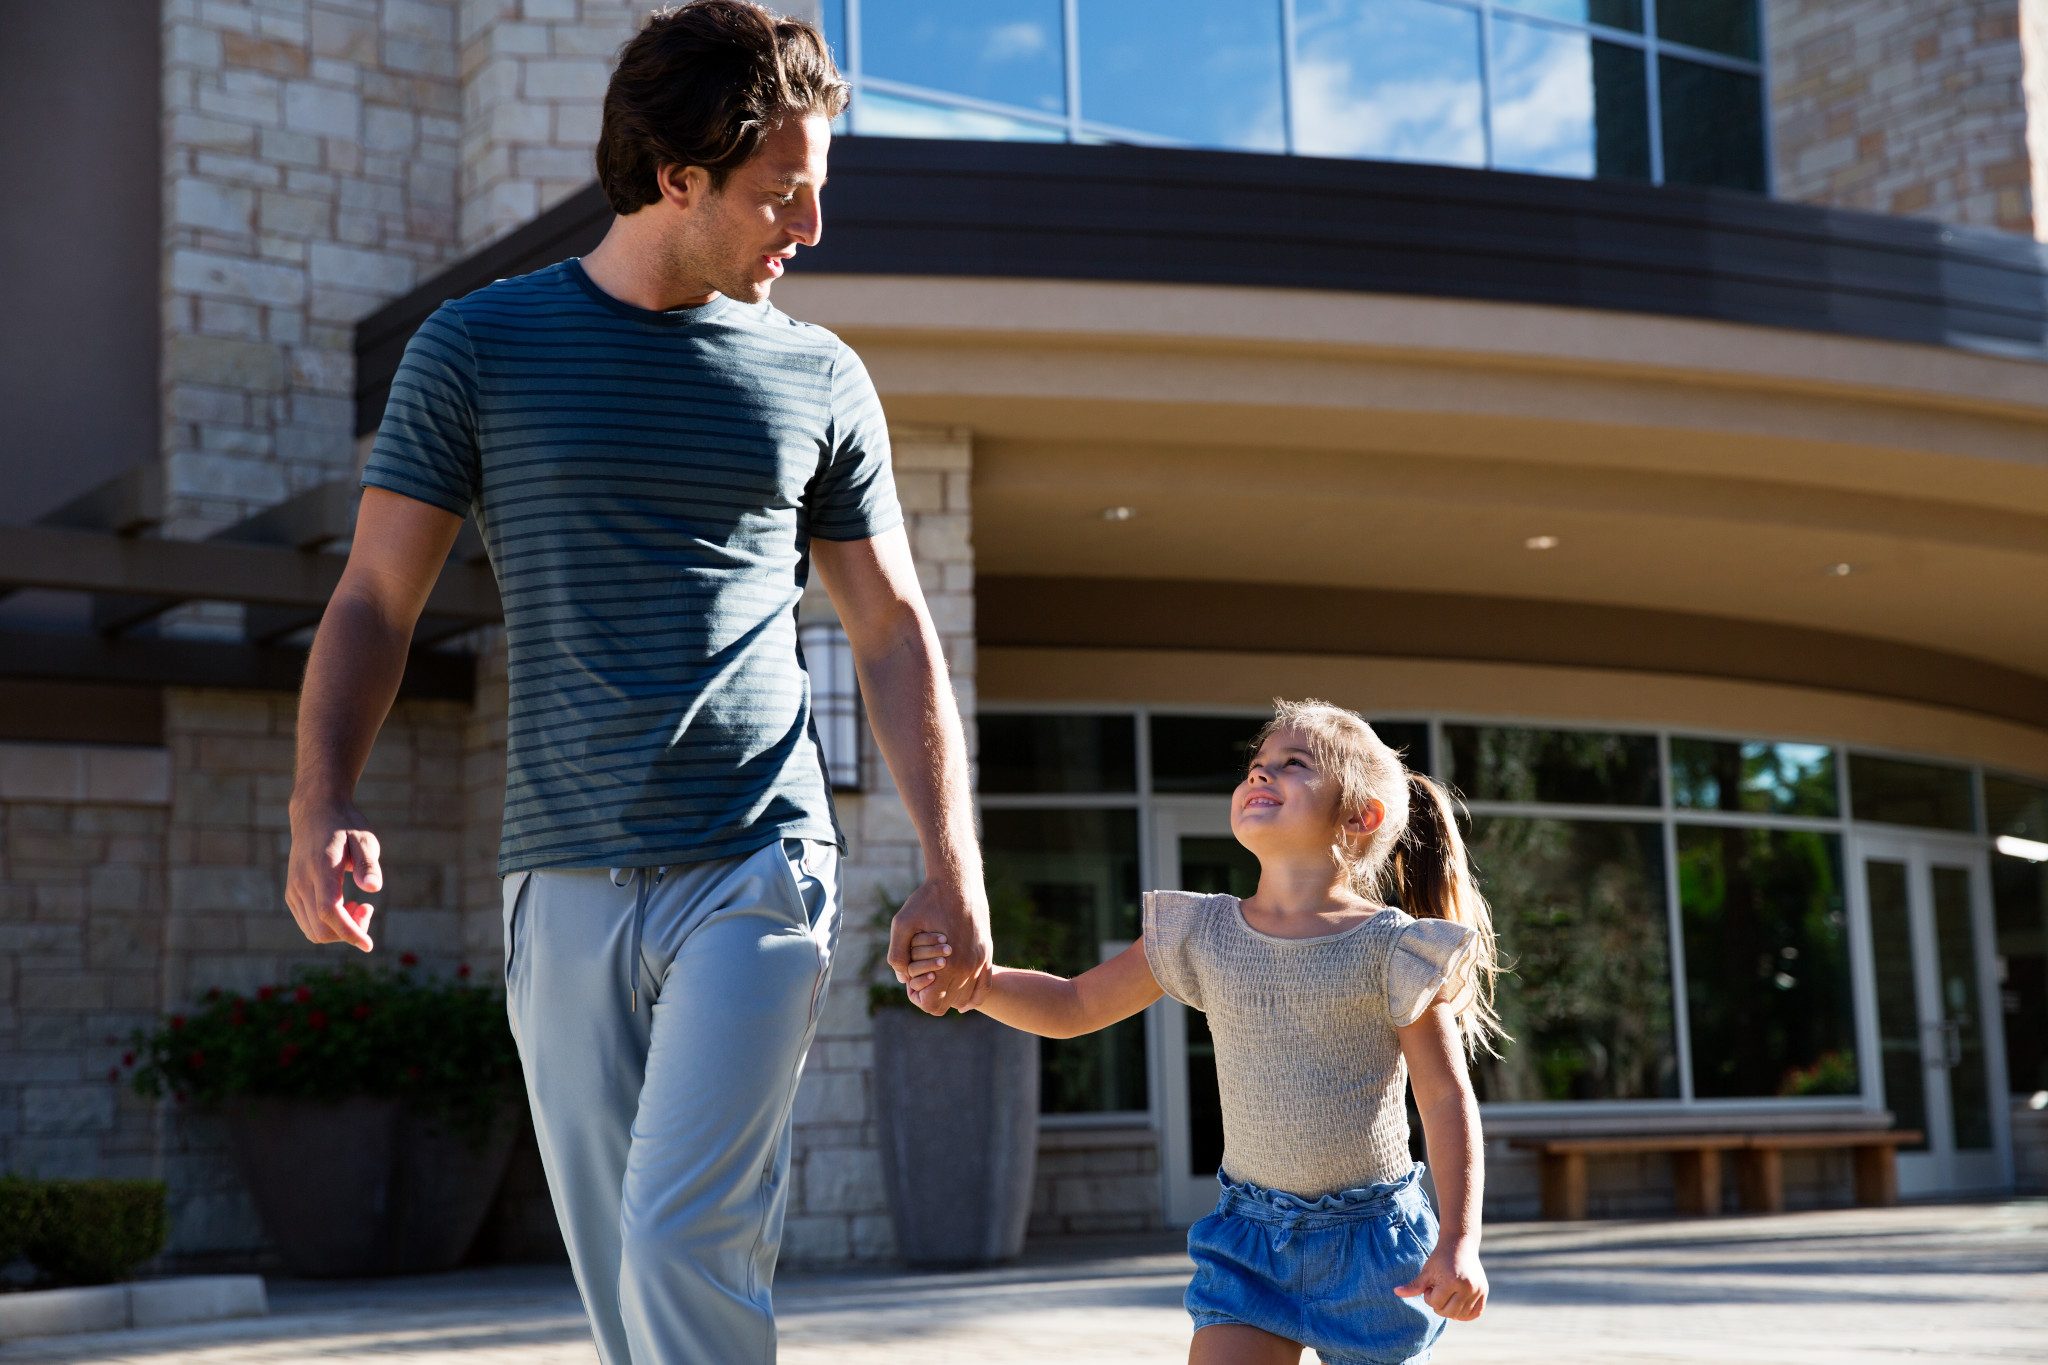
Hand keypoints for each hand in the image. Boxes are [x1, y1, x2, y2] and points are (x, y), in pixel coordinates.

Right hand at [285, 799, 380, 951]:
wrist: (315, 813)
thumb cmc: (345, 825)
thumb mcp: (364, 838)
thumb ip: (368, 863)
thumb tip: (373, 889)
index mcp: (321, 869)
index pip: (330, 911)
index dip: (349, 932)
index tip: (368, 945)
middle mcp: (302, 883)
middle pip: (321, 928)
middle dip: (349, 931)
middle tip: (368, 908)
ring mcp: (293, 889)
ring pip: (313, 931)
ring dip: (339, 930)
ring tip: (360, 906)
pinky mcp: (292, 893)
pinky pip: (308, 923)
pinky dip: (328, 925)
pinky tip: (346, 905)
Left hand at [886, 876, 990, 1013]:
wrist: (958, 880)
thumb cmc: (927, 899)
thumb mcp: (902, 924)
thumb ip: (898, 955)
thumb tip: (902, 978)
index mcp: (948, 965)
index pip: (933, 1004)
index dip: (918, 998)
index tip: (911, 984)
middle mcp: (968, 967)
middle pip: (949, 1004)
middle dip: (933, 998)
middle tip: (922, 981)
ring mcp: (980, 960)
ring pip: (967, 998)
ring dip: (951, 995)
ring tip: (937, 981)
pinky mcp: (987, 952)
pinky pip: (985, 986)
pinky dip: (972, 996)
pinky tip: (962, 1001)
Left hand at [1394, 1239, 1486, 1320]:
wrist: (1460, 1244)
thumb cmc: (1440, 1258)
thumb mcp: (1426, 1271)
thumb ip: (1414, 1285)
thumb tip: (1395, 1292)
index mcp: (1452, 1281)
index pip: (1435, 1303)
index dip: (1429, 1296)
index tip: (1431, 1285)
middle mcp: (1467, 1287)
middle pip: (1448, 1312)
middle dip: (1439, 1305)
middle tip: (1439, 1290)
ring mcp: (1478, 1290)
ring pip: (1461, 1315)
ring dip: (1451, 1309)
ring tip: (1448, 1294)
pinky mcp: (1484, 1292)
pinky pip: (1475, 1313)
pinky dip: (1465, 1314)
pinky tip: (1458, 1305)